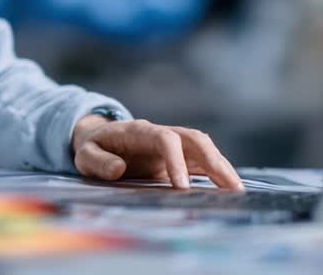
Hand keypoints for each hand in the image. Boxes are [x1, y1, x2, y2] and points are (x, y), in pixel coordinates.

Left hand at [71, 116, 242, 190]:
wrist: (99, 138)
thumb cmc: (92, 148)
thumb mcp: (85, 155)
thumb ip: (98, 162)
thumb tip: (118, 169)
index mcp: (139, 131)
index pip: (165, 139)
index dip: (176, 161)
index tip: (182, 188)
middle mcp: (161, 133)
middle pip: (194, 139)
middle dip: (214, 162)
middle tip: (230, 188)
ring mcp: (172, 142)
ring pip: (204, 147)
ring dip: (222, 166)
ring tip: (237, 191)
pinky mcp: (178, 155)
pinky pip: (202, 160)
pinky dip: (217, 171)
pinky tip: (229, 189)